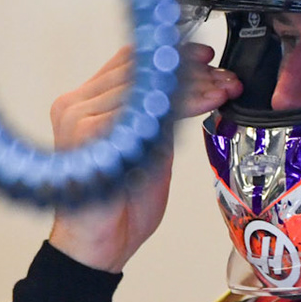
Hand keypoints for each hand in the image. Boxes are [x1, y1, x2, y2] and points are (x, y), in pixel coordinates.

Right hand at [47, 43, 239, 273]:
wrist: (101, 246)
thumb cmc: (120, 207)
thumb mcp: (148, 148)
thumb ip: (159, 117)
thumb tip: (194, 89)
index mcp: (83, 105)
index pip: (128, 63)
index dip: (171, 55)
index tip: (206, 59)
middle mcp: (75, 104)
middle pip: (140, 68)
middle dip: (191, 71)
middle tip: (225, 76)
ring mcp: (79, 116)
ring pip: (148, 84)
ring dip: (195, 85)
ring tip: (224, 89)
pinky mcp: (89, 130)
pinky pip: (146, 105)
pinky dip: (184, 101)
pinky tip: (208, 101)